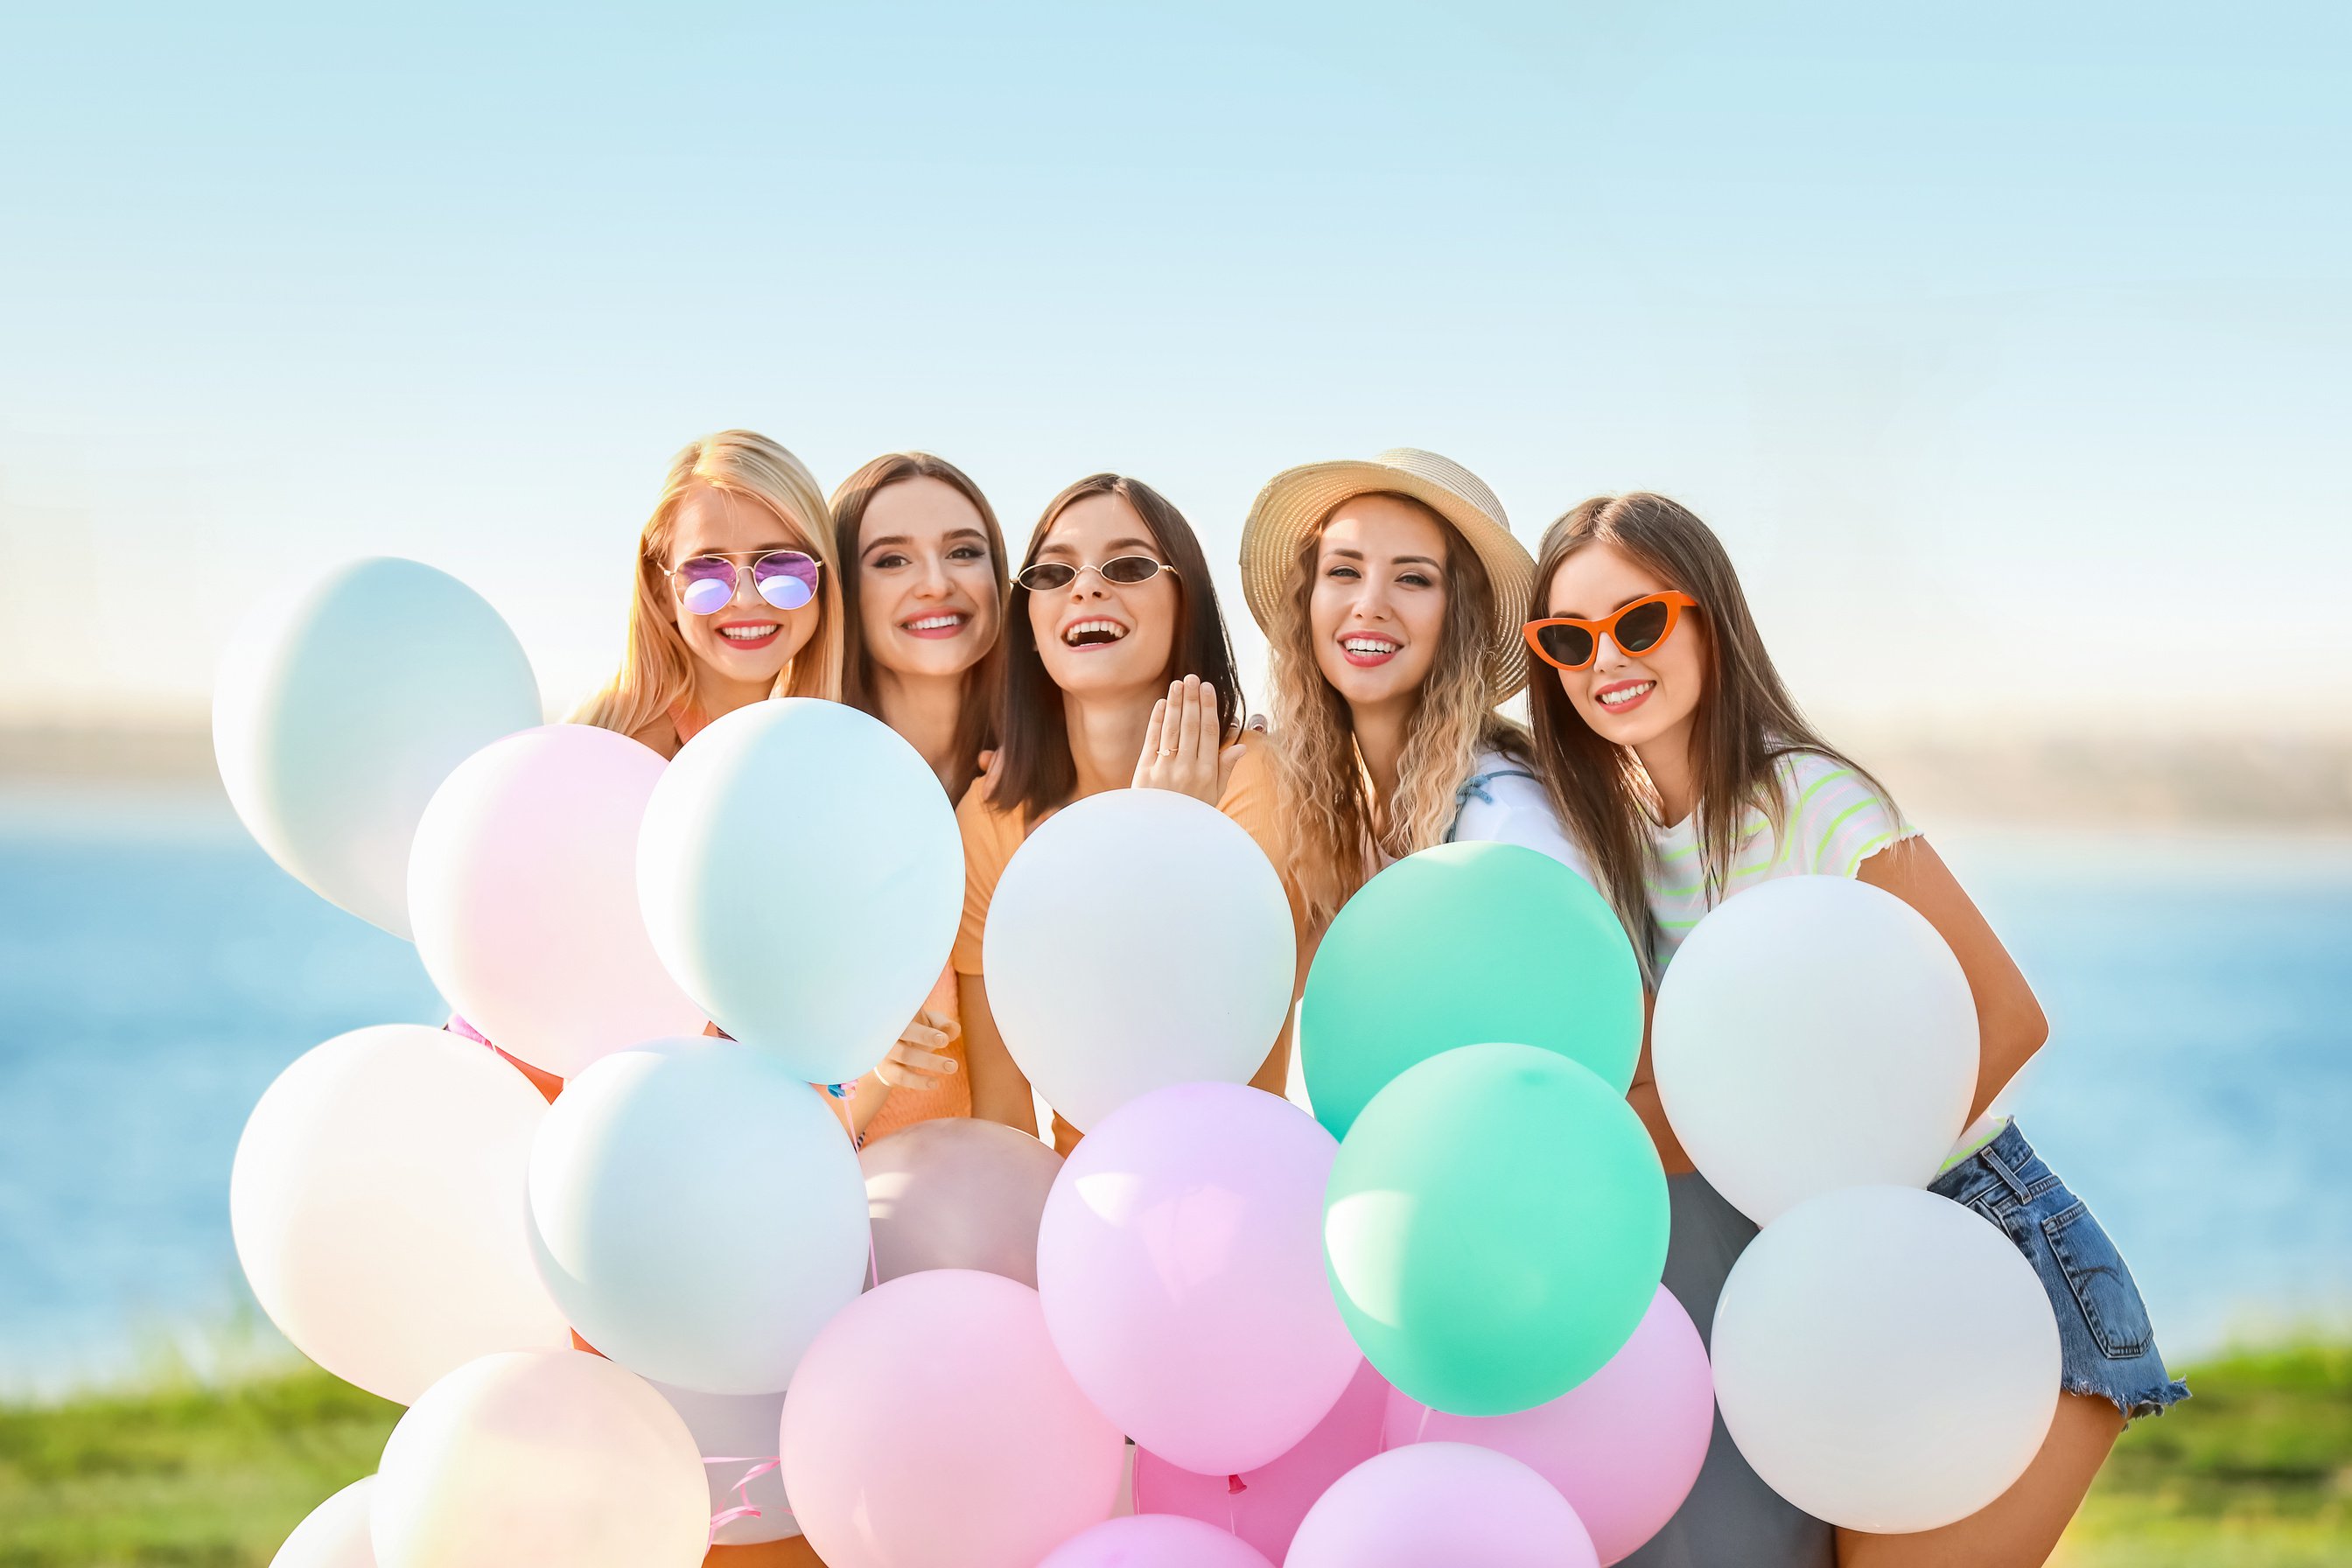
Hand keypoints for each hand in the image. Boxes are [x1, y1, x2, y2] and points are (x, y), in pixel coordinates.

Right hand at [877, 1008, 959, 1091]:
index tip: (940, 1027)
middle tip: (945, 1041)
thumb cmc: (916, 1034)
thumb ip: (941, 1023)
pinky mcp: (887, 1070)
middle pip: (905, 1031)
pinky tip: (935, 1083)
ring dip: (930, 1061)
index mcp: (902, 1017)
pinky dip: (919, 1081)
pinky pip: (902, 1076)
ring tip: (953, 1066)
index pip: (908, 1010)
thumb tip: (952, 1028)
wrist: (892, 1060)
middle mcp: (891, 1032)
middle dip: (924, 1036)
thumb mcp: (929, 1024)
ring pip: (906, 1055)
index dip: (922, 1015)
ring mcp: (887, 1051)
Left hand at [1130, 675, 1245, 803]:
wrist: (1161, 835)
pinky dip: (1157, 720)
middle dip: (1192, 699)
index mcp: (1207, 772)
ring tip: (1177, 684)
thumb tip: (1242, 746)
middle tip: (1192, 678)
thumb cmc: (1191, 813)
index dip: (1208, 707)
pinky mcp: (1145, 771)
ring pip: (1172, 729)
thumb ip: (1226, 769)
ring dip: (1175, 703)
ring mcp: (1165, 769)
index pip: (1209, 732)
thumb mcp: (1214, 795)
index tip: (1207, 688)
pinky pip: (1152, 740)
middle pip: (1191, 726)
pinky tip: (1162, 704)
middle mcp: (1188, 768)